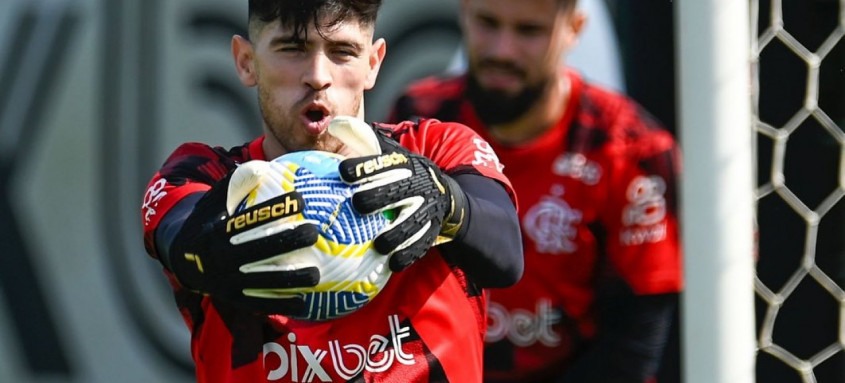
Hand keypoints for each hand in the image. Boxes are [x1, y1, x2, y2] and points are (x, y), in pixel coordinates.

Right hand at [169, 161, 319, 313]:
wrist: (184, 261)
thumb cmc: (209, 223)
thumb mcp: (214, 201)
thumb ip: (236, 184)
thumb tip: (262, 167)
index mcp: (218, 232)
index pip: (250, 218)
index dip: (275, 209)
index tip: (301, 199)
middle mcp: (222, 258)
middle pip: (260, 249)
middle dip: (288, 241)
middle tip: (314, 232)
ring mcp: (228, 281)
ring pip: (264, 281)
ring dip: (291, 279)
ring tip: (317, 274)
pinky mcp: (234, 299)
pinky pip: (261, 303)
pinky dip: (282, 304)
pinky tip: (305, 303)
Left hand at [338, 132, 466, 271]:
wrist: (445, 196)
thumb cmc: (403, 175)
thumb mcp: (389, 155)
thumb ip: (362, 140)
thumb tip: (336, 122)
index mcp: (405, 164)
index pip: (383, 162)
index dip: (364, 166)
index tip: (343, 171)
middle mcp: (420, 185)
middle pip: (398, 190)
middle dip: (378, 197)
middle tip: (357, 204)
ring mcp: (428, 208)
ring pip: (412, 221)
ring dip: (395, 233)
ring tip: (378, 244)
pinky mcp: (433, 230)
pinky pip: (422, 244)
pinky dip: (408, 254)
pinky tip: (392, 263)